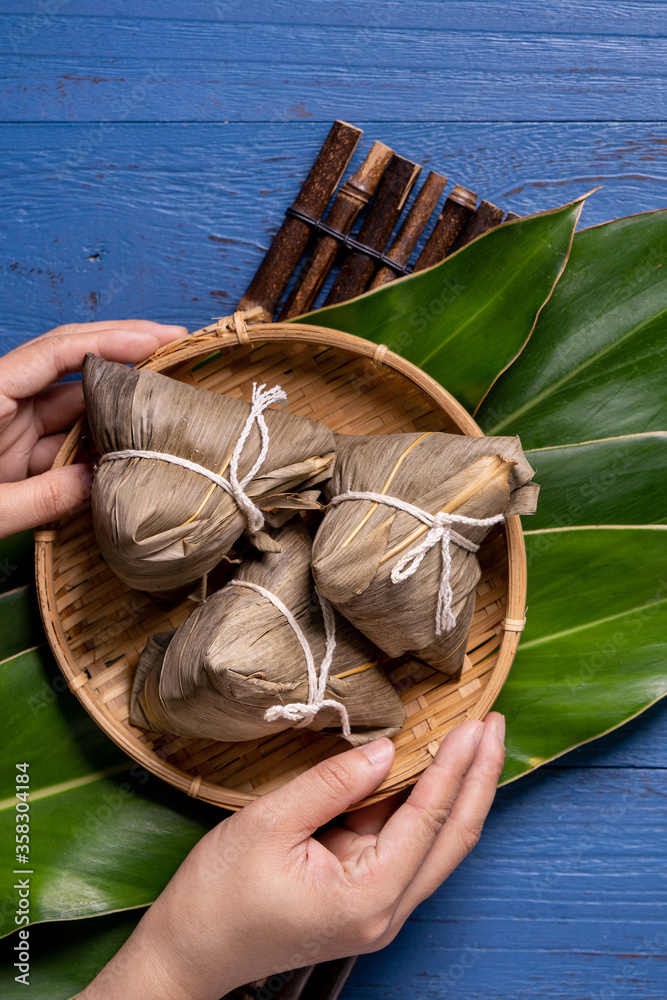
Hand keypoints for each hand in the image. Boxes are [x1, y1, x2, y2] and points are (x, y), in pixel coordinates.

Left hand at [0, 320, 186, 537]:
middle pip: (73, 368)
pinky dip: (98, 447)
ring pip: (75, 408)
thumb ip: (44, 497)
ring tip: (168, 405)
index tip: (162, 339)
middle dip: (127, 357)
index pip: (59, 352)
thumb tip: (101, 481)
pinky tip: (132, 449)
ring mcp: (9, 427)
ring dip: (118, 409)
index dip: (114, 339)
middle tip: (179, 351)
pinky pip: (65, 442)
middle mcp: (1, 402)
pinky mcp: (15, 452)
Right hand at [81, 713, 505, 999]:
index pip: (427, 819)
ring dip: (459, 790)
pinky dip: (425, 805)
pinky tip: (431, 770)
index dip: (455, 767)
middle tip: (495, 724)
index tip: (476, 722)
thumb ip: (333, 784)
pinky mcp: (365, 897)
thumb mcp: (269, 824)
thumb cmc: (219, 895)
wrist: (190, 952)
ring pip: (437, 844)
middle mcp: (386, 910)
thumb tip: (386, 749)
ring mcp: (379, 908)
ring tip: (475, 740)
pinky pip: (408, 846)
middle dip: (479, 778)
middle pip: (453, 838)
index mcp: (367, 897)